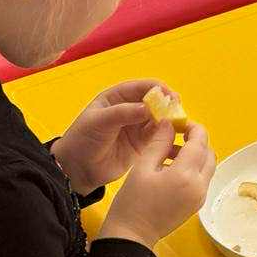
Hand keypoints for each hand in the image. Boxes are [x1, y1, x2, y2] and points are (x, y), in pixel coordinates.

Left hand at [55, 80, 169, 194]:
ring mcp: (137, 127)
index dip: (158, 88)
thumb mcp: (99, 122)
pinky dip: (168, 135)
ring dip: (170, 119)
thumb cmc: (83, 139)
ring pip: (160, 118)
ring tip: (179, 124)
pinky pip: (159, 136)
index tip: (169, 95)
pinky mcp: (142, 144)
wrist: (77, 169)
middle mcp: (130, 109)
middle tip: (177, 110)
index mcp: (117, 97)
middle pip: (155, 101)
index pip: (142, 87)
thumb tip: (148, 107)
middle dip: (168, 104)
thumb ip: (123, 113)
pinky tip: (175, 136)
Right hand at [102, 121, 215, 250]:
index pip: (200, 142)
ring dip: (195, 156)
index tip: (180, 124)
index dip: (193, 128)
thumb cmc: (132, 202)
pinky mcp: (196, 205)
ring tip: (168, 153)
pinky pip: (202, 180)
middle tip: (176, 136)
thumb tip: (169, 124)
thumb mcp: (142, 167)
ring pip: (207, 167)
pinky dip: (193, 169)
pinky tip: (171, 169)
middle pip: (209, 154)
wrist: (132, 236)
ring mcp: (200, 197)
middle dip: (196, 142)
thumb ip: (159, 143)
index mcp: (186, 175)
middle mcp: (199, 186)